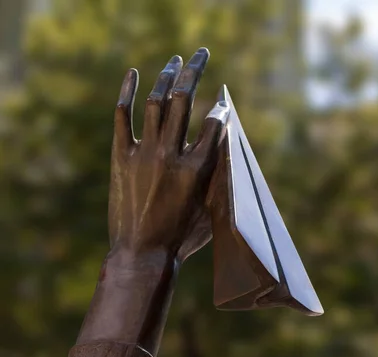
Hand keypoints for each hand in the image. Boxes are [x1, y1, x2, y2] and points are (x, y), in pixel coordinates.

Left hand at [109, 48, 228, 261]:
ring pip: (156, 103)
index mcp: (198, 169)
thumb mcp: (212, 210)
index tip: (222, 99)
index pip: (214, 123)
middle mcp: (172, 155)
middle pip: (185, 101)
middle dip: (195, 72)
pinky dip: (126, 92)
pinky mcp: (121, 158)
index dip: (220, 106)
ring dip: (166, 77)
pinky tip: (133, 73)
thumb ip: (221, 179)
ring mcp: (145, 154)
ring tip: (175, 62)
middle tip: (201, 53)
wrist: (142, 254)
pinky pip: (122, 118)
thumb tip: (227, 154)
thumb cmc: (183, 238)